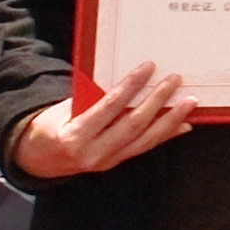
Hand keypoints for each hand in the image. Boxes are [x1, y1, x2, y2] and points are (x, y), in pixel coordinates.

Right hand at [11, 66, 193, 179]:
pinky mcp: (116, 163)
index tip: (148, 67)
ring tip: (189, 102)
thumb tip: (125, 79)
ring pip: (144, 140)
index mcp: (75, 135)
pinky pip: (144, 147)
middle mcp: (93, 152)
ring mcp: (107, 161)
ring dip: (170, 119)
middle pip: (132, 124)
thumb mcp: (64, 108)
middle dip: (157, 101)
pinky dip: (165, 134)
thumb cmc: (52, 125)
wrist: (39, 158)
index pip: (109, 107)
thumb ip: (92, 97)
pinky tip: (184, 124)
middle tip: (174, 80)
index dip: (131, 86)